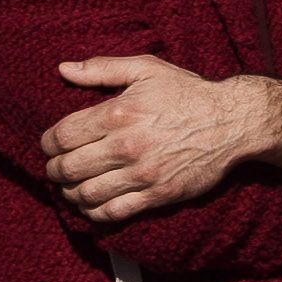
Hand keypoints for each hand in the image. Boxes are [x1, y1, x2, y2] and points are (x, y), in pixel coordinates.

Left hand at [44, 56, 270, 222]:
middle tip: (55, 169)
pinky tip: (92, 205)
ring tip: (70, 187)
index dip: (46, 144)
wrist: (234, 122)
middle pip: (68, 168)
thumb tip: (63, 70)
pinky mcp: (159, 194)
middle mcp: (126, 146)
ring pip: (86, 193)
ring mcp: (143, 174)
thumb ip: (102, 69)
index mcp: (118, 114)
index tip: (48, 146)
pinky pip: (114, 212)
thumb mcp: (147, 69)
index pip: (62, 136)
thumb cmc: (188, 93)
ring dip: (70, 193)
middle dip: (54, 170)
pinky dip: (94, 212)